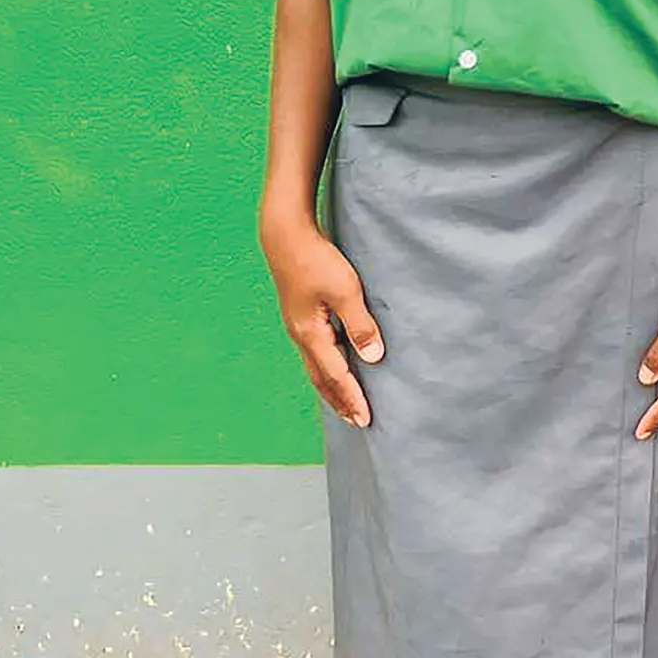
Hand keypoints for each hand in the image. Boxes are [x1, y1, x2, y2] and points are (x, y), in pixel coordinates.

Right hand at [260, 212, 383, 427]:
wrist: (285, 236)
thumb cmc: (316, 260)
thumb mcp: (345, 291)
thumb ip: (360, 325)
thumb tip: (372, 358)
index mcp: (311, 335)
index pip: (337, 376)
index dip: (353, 398)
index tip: (367, 419)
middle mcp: (301, 336)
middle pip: (322, 379)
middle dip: (340, 401)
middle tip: (357, 422)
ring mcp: (298, 326)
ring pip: (316, 367)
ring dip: (332, 387)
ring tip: (345, 402)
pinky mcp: (300, 315)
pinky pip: (314, 352)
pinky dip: (326, 368)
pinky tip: (334, 363)